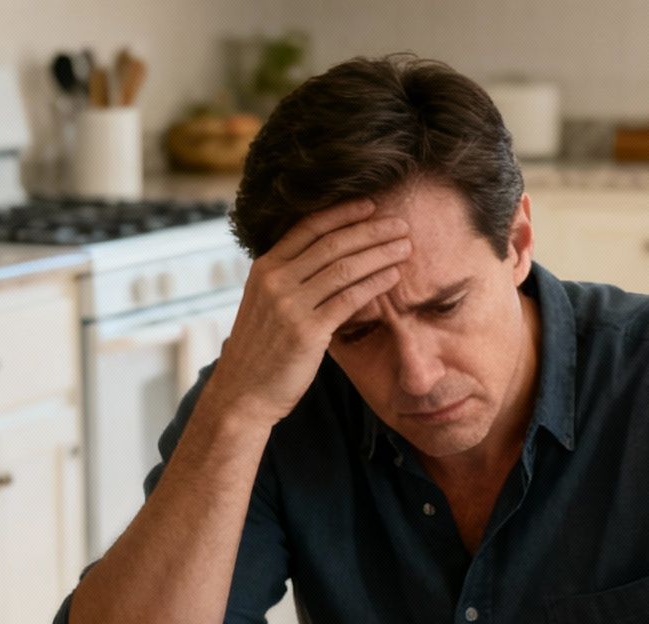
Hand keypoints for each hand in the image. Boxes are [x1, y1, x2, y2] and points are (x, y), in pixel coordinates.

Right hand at [202, 199, 409, 429]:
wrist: (243, 392)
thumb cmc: (261, 350)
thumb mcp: (264, 304)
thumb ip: (288, 279)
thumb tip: (324, 259)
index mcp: (264, 268)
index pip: (308, 228)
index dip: (342, 213)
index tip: (370, 205)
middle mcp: (275, 280)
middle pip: (332, 244)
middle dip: (371, 230)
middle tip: (400, 223)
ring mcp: (290, 305)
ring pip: (344, 268)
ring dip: (380, 253)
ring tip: (405, 247)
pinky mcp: (307, 331)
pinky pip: (349, 299)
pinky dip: (375, 284)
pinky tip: (394, 276)